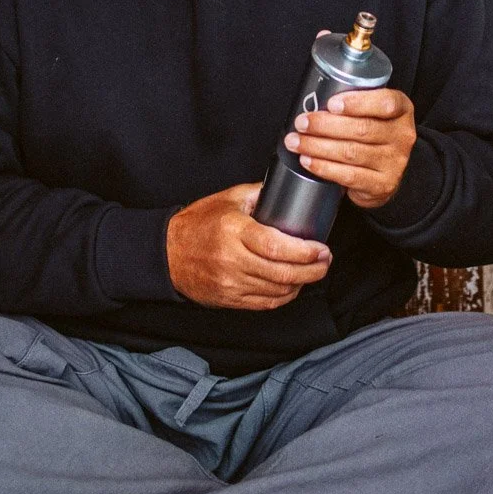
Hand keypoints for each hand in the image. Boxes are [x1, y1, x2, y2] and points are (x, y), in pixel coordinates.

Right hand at [165, 183, 331, 309]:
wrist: (167, 253)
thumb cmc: (197, 223)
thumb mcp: (228, 199)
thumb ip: (259, 193)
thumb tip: (287, 190)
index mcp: (234, 230)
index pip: (276, 247)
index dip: (304, 252)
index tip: (320, 248)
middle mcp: (232, 259)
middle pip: (282, 273)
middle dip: (312, 270)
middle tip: (325, 261)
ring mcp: (231, 283)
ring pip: (277, 291)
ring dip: (302, 283)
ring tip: (314, 271)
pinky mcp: (230, 299)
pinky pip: (265, 303)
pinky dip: (284, 296)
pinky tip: (293, 285)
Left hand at [283, 87, 415, 208]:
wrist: (385, 171)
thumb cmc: (372, 133)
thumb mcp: (373, 111)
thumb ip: (354, 103)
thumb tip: (313, 101)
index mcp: (402, 110)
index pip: (386, 103)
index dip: (357, 103)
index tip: (331, 104)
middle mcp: (402, 136)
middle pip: (362, 129)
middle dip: (325, 125)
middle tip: (302, 122)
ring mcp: (394, 162)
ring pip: (351, 152)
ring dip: (317, 146)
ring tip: (296, 142)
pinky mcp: (382, 184)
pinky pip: (349, 176)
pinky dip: (324, 167)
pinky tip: (308, 161)